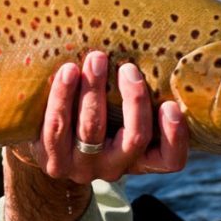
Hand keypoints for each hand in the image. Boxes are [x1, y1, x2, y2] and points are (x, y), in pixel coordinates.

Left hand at [4, 51, 188, 220]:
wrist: (44, 142)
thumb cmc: (94, 116)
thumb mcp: (119, 114)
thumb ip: (133, 96)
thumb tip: (151, 52)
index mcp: (140, 159)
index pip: (170, 160)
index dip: (175, 136)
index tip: (171, 105)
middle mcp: (115, 168)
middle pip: (134, 138)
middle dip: (134, 100)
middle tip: (128, 68)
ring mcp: (83, 168)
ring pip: (92, 129)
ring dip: (95, 91)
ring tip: (96, 60)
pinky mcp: (53, 161)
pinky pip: (56, 127)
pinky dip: (63, 96)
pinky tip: (68, 71)